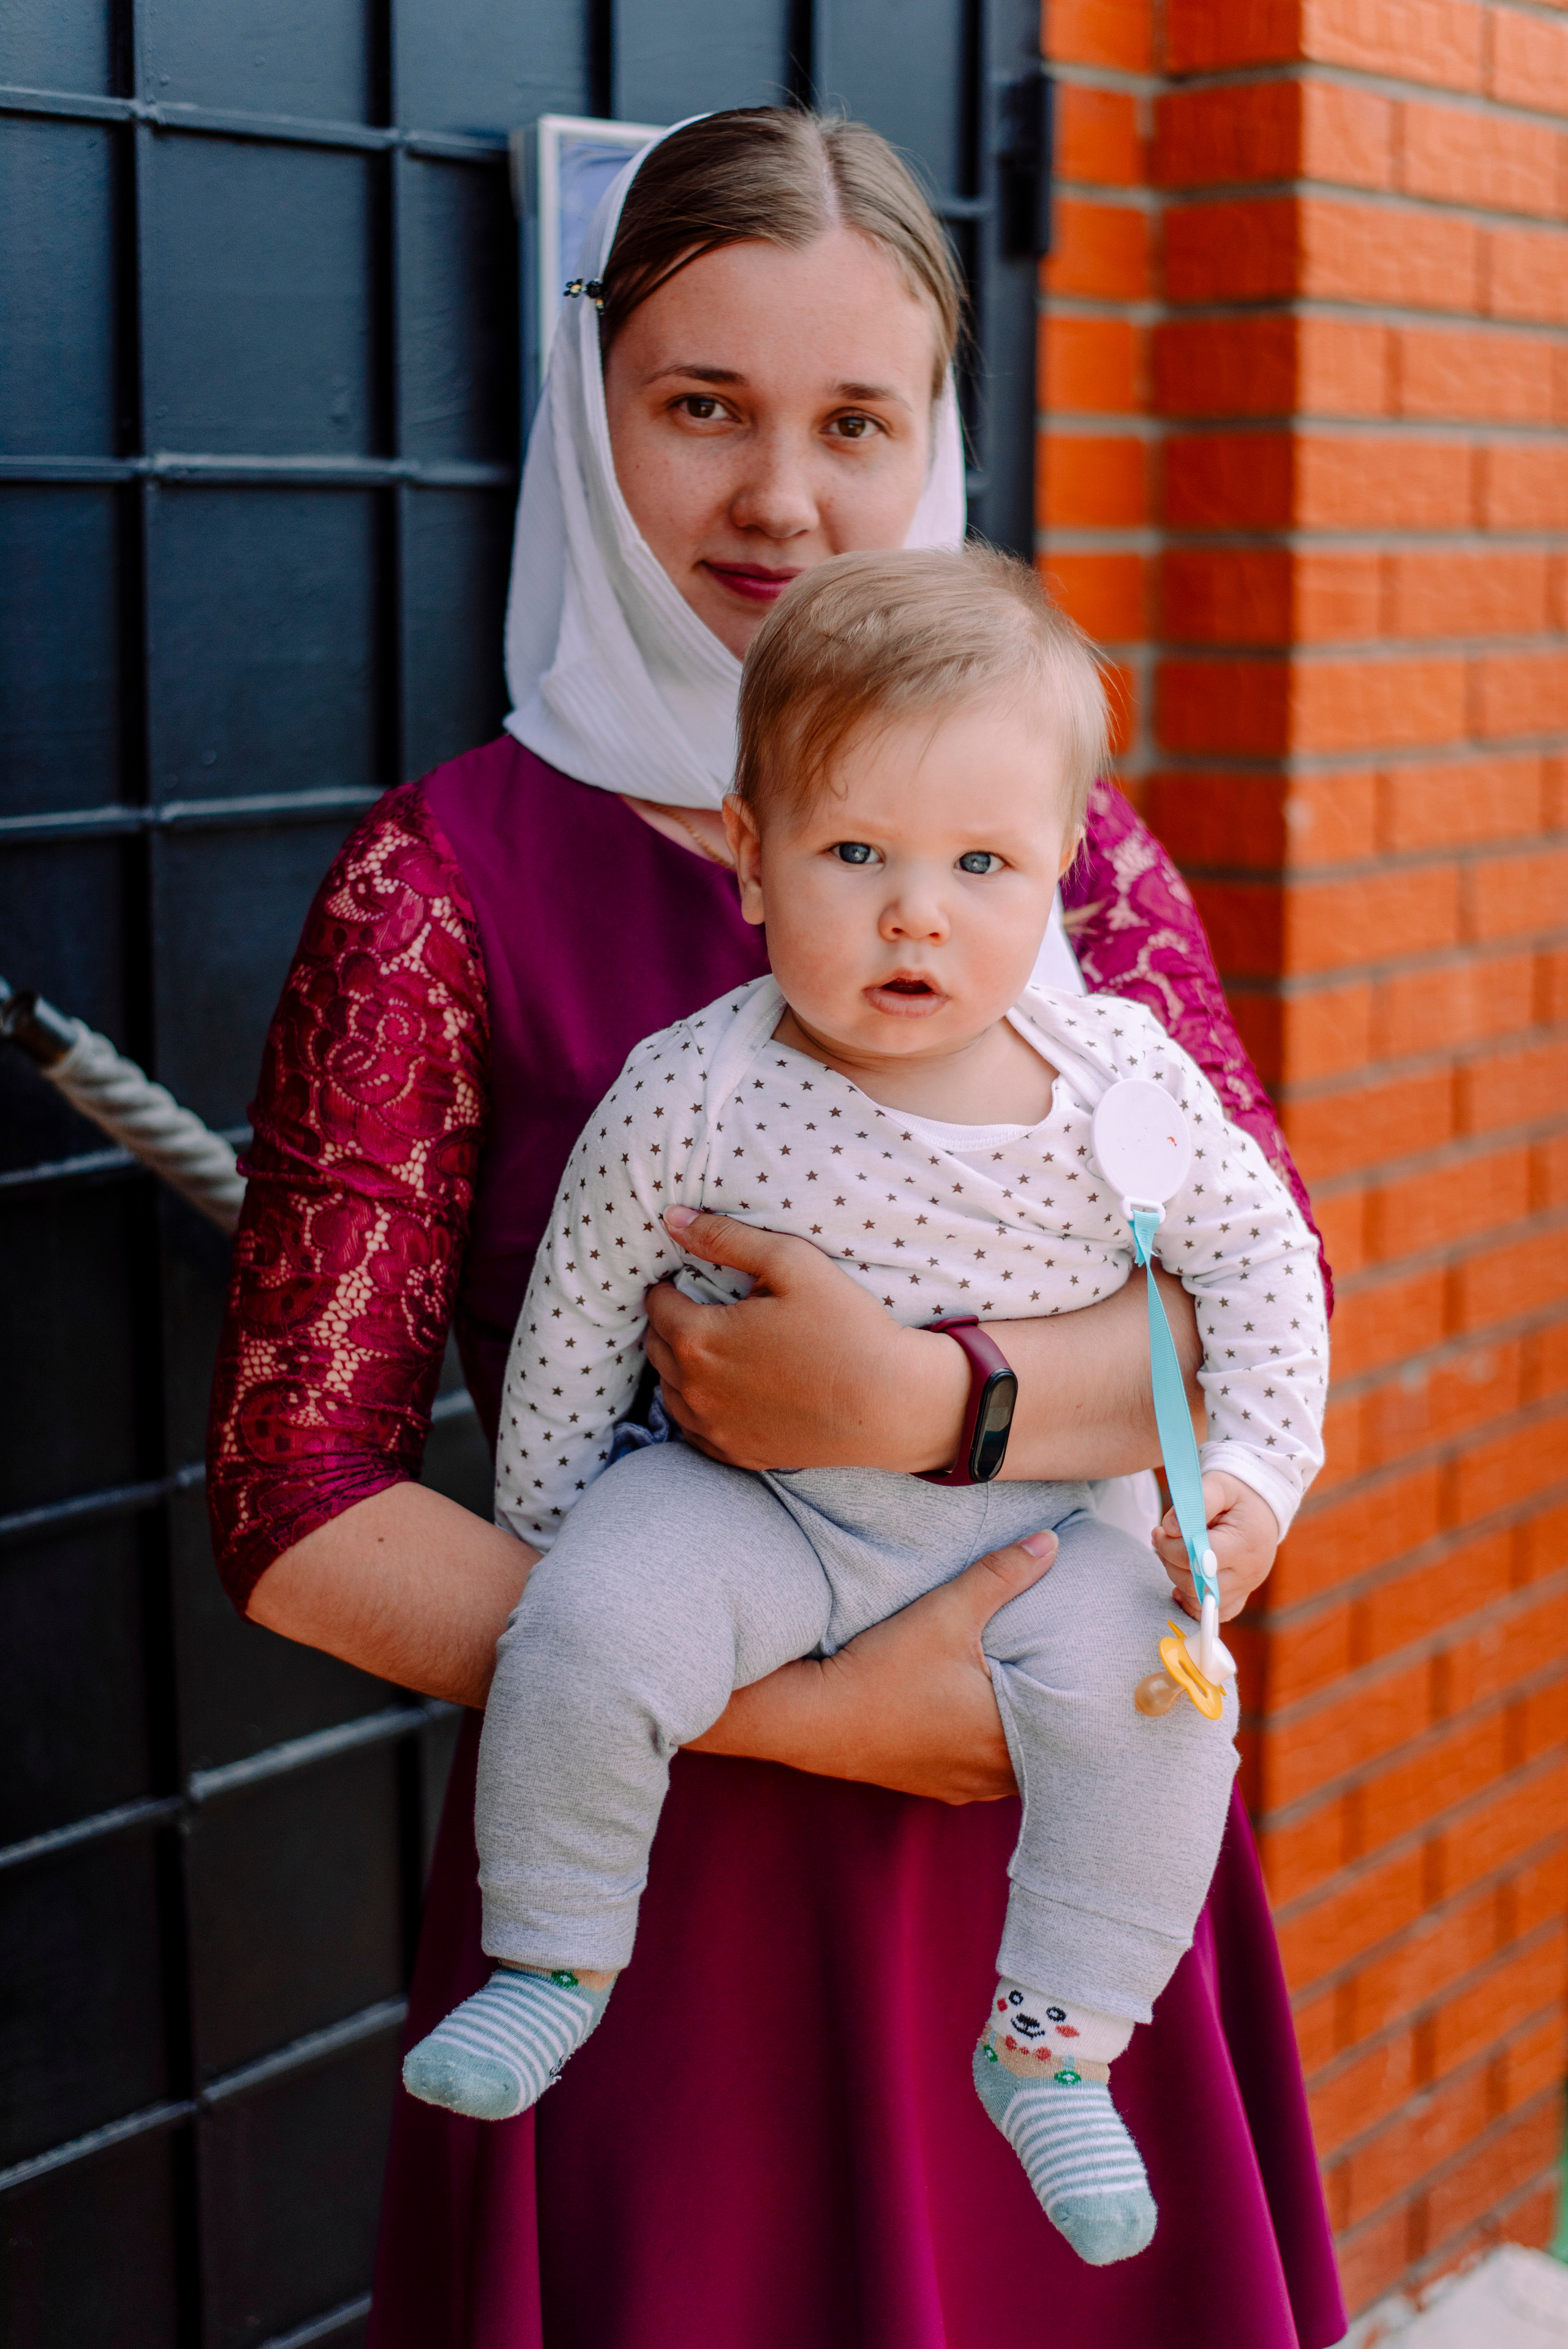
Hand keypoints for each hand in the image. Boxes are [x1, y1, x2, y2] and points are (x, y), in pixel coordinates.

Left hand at [644, 1207, 967, 1472]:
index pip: (657, 1305)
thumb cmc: (847, 1326)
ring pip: (669, 1392)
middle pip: (655, 1349)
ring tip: (710, 1346)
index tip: (685, 1280)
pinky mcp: (737, 1454)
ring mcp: (715, 1429)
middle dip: (669, 1324)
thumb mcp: (791, 1262)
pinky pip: (694, 1430)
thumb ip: (726, 1238)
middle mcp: (695, 1390)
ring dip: (678, 1366)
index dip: (668, 1287)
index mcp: (700, 1339)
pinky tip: (723, 1390)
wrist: (890, 1403)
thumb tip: (673, 1219)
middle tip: (697, 1308)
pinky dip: (697, 1407)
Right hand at [686, 1528, 1058, 1802]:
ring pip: (1006, 1771)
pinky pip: (972, 1775)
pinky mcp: (926, 1785)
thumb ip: (1000, 1576)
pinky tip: (972, 1725)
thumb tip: (1049, 1543)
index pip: (1068, 1742)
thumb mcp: (944, 1613)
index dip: (1085, 1719)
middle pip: (1041, 1760)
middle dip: (1052, 1728)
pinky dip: (980, 1752)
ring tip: (1025, 1708)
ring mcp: (955, 1785)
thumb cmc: (880, 1670)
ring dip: (1015, 1743)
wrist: (808, 1718)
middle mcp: (986, 1775)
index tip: (1099, 1698)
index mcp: (1004, 1741)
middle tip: (1067, 1696)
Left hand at [1151, 1471, 1277, 1623]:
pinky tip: (1183, 1580)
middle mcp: (1249, 1572)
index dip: (1170, 1547)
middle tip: (1162, 1541)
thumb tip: (1170, 1528)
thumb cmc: (1238, 1494)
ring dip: (1177, 1579)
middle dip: (1169, 1562)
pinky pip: (1215, 1613)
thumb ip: (1195, 1502)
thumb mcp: (1219, 1484)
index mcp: (1245, 1544)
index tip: (1159, 1531)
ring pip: (1201, 1600)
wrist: (1263, 1506)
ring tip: (1174, 1553)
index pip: (1198, 1559)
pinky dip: (1194, 1602)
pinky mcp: (1241, 1595)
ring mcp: (1246, 1587)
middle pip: (1197, 1584)